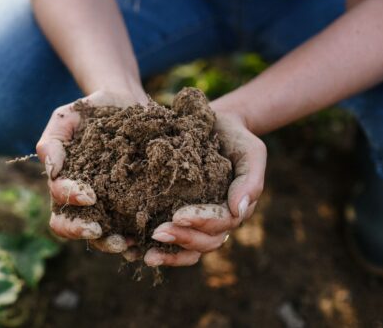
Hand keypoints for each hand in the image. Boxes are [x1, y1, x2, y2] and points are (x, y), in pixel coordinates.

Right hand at [36, 89, 148, 255]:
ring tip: (127, 243)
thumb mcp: (67, 117)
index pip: (59, 201)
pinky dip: (138, 239)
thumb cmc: (93, 111)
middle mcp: (83, 201)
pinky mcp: (133, 205)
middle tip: (99, 231)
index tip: (89, 195)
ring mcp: (108, 206)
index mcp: (64, 183)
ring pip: (101, 236)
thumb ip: (52, 142)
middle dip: (82, 232)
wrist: (129, 103)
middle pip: (71, 228)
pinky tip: (147, 240)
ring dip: (110, 243)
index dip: (70, 201)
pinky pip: (131, 229)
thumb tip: (52, 171)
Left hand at [144, 102, 266, 266]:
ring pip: (187, 250)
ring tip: (146, 255)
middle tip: (157, 233)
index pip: (220, 224)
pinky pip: (169, 243)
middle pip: (203, 242)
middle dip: (181, 240)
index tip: (178, 215)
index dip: (200, 222)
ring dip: (168, 255)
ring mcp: (196, 224)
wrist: (216, 126)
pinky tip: (132, 252)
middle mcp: (216, 223)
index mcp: (234, 210)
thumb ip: (250, 180)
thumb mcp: (250, 152)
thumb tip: (239, 211)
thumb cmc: (235, 139)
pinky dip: (153, 250)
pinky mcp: (176, 218)